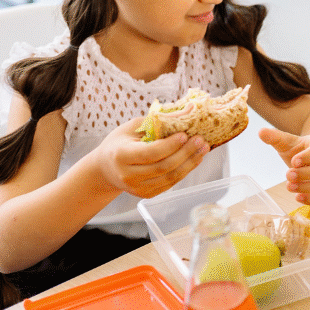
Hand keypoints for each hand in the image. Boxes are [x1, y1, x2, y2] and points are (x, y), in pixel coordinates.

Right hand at [93, 118, 209, 197]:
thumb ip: (153, 123)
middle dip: (186, 153)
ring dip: (190, 163)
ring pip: (170, 178)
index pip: (150, 153)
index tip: (185, 134)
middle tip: (200, 140)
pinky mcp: (147, 194)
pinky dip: (185, 171)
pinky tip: (194, 159)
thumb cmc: (119, 144)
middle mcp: (128, 176)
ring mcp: (138, 188)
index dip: (170, 145)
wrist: (106, 169)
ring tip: (203, 149)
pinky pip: (170, 183)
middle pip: (164, 167)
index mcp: (121, 156)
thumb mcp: (130, 128)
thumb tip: (182, 116)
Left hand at [259, 127, 309, 204]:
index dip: (309, 156)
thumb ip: (275, 137)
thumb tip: (261, 132)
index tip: (293, 161)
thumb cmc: (298, 151)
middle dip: (307, 174)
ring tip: (290, 187)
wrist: (308, 160)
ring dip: (309, 188)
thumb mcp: (287, 142)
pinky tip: (298, 197)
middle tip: (288, 175)